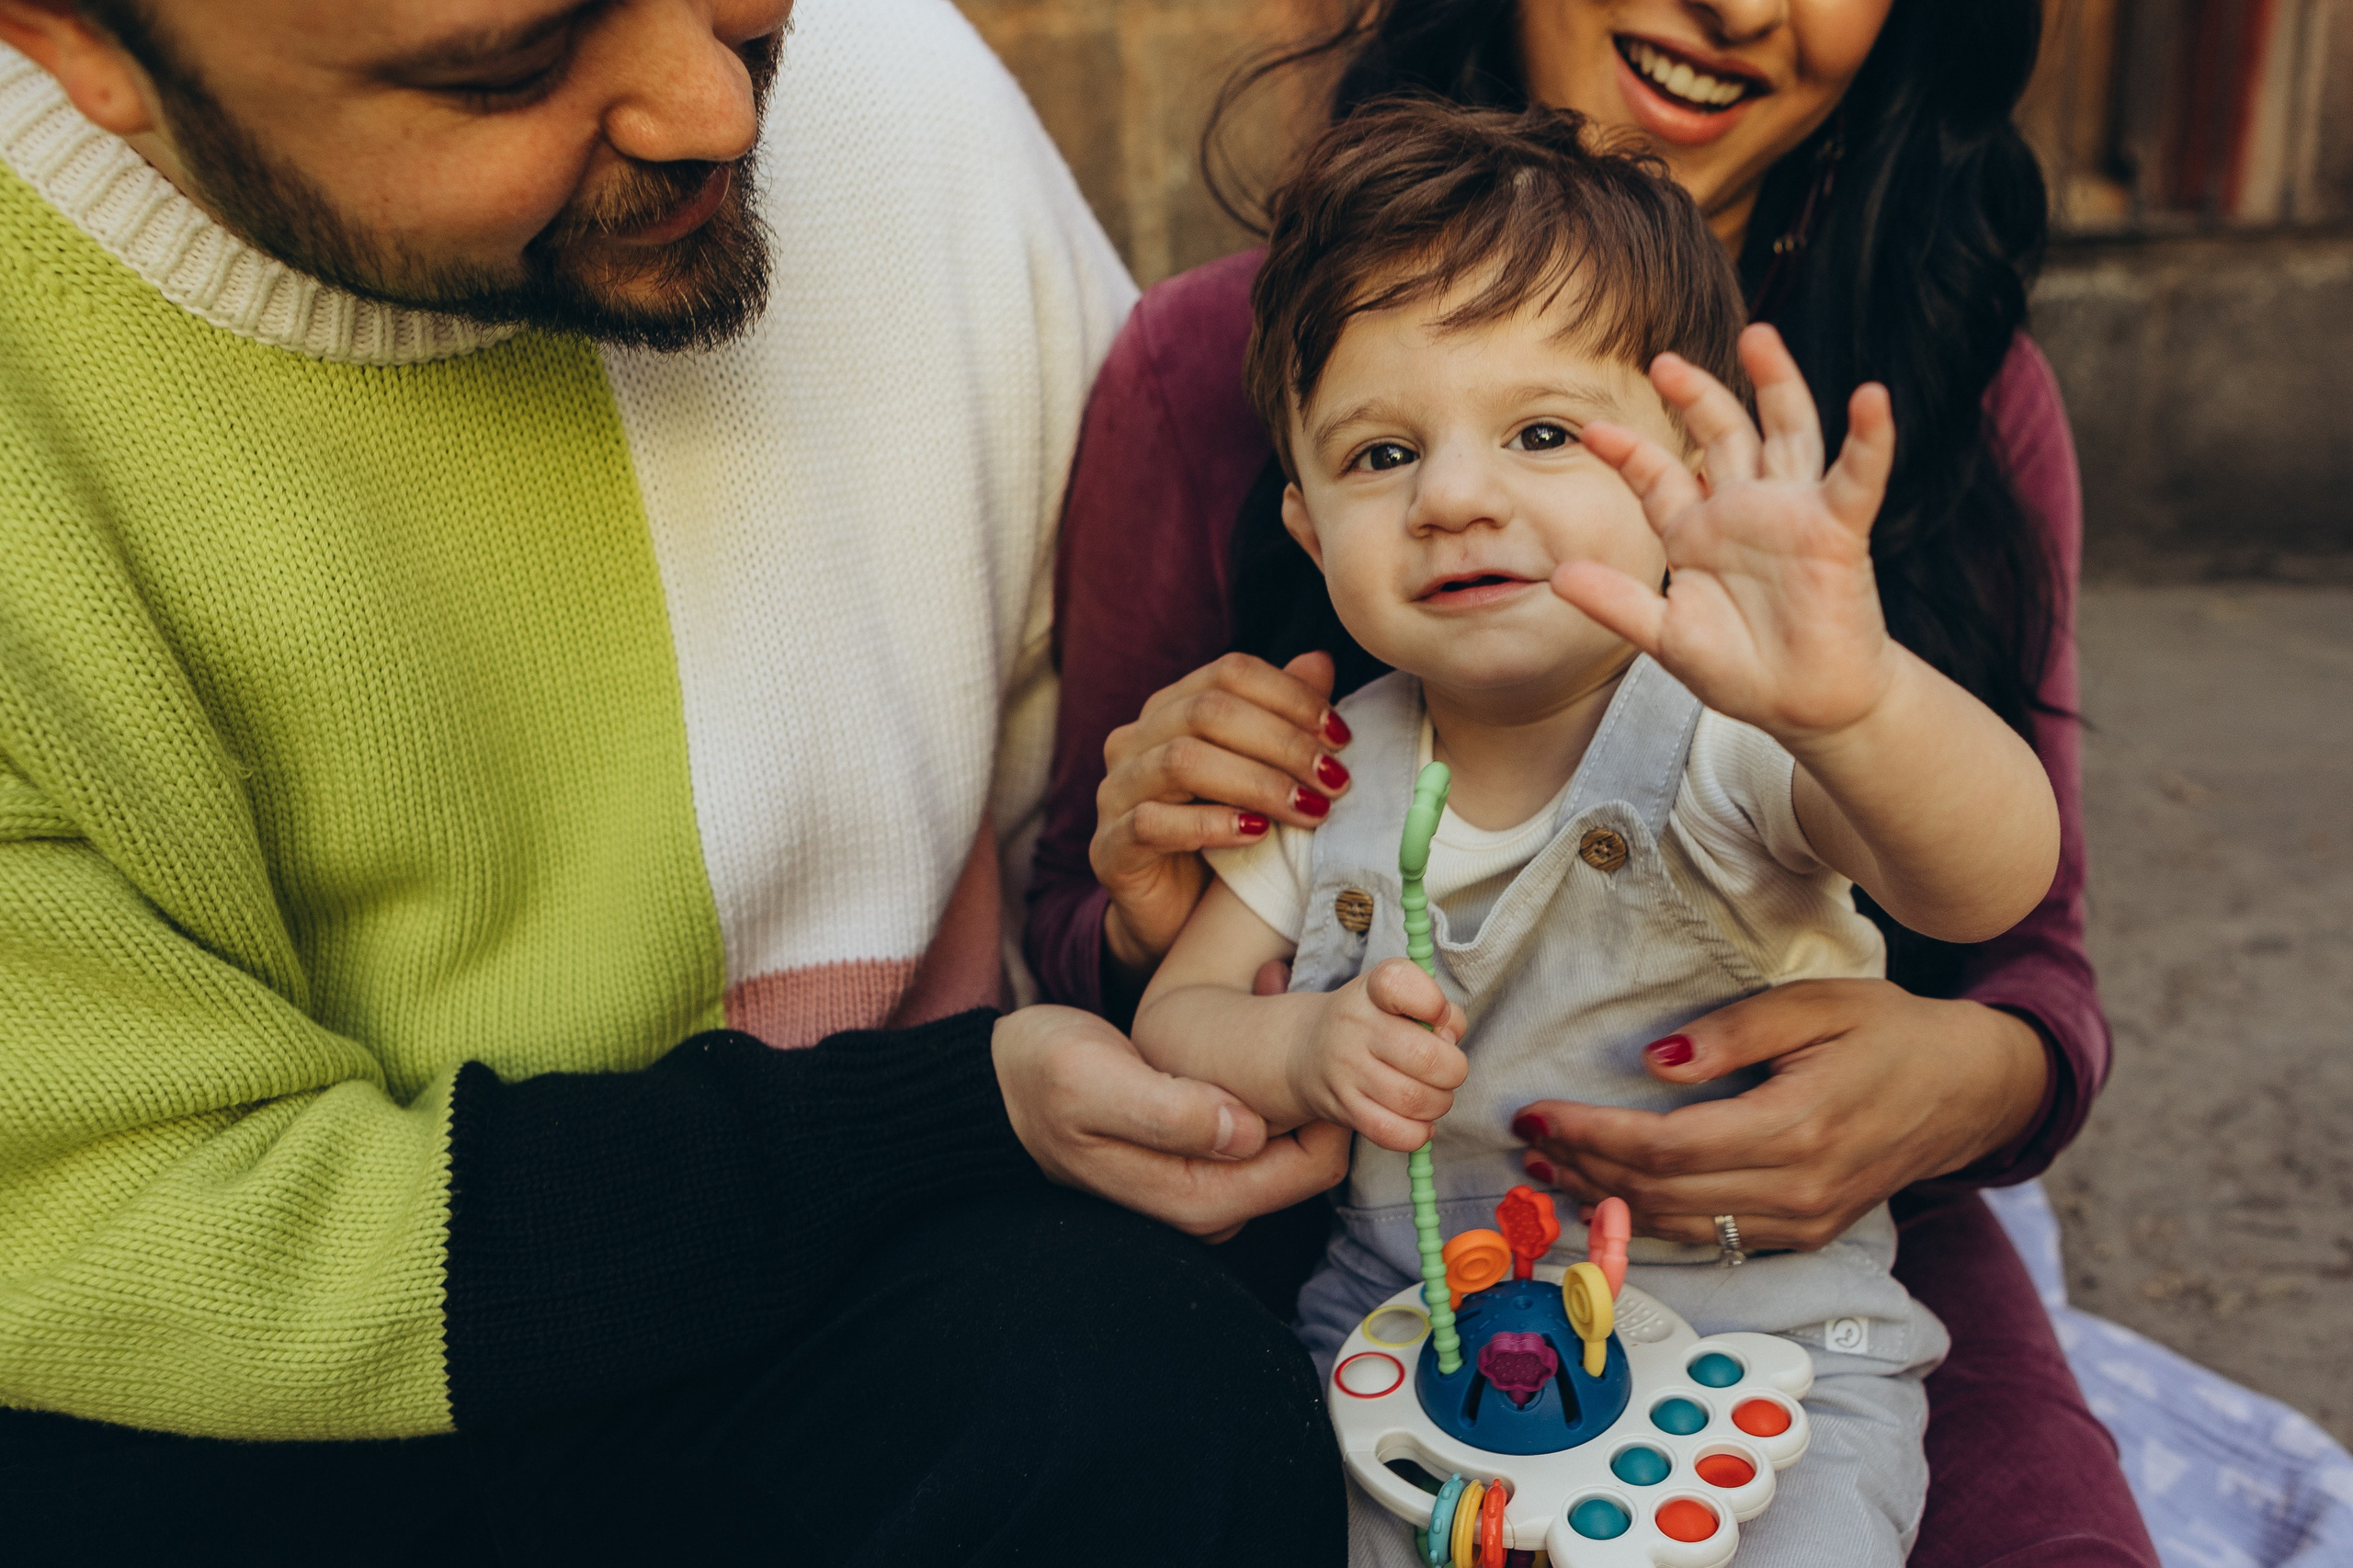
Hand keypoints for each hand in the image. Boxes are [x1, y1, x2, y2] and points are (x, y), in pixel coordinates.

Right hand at [992, 1004, 1350, 1240]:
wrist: (997, 1089)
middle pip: (1311, 1154)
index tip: (1298, 1022)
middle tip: (1272, 985)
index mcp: (1197, 1199)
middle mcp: (1212, 1206)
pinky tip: (1240, 1013)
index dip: (1326, 1101)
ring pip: (1289, 1136)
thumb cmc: (1038, 1079)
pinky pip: (1261, 1124)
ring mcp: (1208, 1186)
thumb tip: (1246, 1130)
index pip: (1314, 1167)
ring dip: (1285, 1068)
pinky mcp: (1202, 1161)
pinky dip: (1262, 1072)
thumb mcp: (1093, 1082)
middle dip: (1308, 1076)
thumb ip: (1170, 1112)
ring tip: (1258, 986)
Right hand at [1093, 652, 1346, 982]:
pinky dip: (1211, 824)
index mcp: (1170, 710)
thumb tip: (1319, 661)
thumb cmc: (1226, 841)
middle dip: (1283, 743)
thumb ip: (1282, 719)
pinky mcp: (1108, 847)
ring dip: (1256, 783)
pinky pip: (1152, 822)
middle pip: (1208, 711)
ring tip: (1308, 810)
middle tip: (1335, 780)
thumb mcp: (1262, 777)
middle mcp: (1134, 741)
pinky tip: (1255, 835)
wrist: (1177, 919)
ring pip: (1181, 761)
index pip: (1228, 674)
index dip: (1290, 696)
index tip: (1341, 737)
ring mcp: (1114, 792)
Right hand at [1291, 959, 1468, 1152]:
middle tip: (1448, 1070)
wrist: (1308, 1050)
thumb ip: (1441, 1013)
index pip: (1398, 983)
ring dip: (1439, 1103)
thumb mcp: (1400, 1000)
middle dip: (1454, 1070)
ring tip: (1434, 1095)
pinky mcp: (1344, 1108)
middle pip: (1425, 1057)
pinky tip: (1420, 1122)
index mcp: (1372, 990)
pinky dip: (1417, 1134)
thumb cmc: (1371, 1022)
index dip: (1431, 1001)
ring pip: (1413, 1099)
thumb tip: (1450, 1041)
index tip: (1438, 1013)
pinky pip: (1392, 1132)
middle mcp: (1354, 1025)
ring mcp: (1345, 1069)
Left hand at [1510, 980, 2048, 1250]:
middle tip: (1526, 1144)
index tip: (1537, 1115)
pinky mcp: (1805, 1233)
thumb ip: (1731, 1034)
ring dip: (1607, 1201)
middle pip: (1660, 1192)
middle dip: (1583, 1169)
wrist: (1971, 1090)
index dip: (1590, 1135)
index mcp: (1795, 1129)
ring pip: (1679, 1224)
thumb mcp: (1814, 1006)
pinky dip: (1652, 1219)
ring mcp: (1802, 1221)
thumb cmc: (1890, 1032)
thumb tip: (1654, 1061)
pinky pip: (1711, 1235)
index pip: (1663, 1147)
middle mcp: (1795, 1190)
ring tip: (1549, 1173)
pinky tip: (1611, 1198)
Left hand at [1551, 323, 1902, 743]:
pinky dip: (1868, 438)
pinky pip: (1856, 476)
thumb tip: (1558, 576)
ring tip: (1758, 337)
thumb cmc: (1739, 668)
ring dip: (1776, 384)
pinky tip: (1871, 399)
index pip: (1658, 476)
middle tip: (1663, 360)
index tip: (1592, 430)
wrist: (1803, 706)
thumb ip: (1617, 604)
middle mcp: (1742, 510)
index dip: (1628, 452)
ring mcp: (1792, 514)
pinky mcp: (1837, 530)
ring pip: (1786, 432)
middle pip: (1720, 434)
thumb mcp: (1666, 637)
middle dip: (1695, 395)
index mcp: (1695, 531)